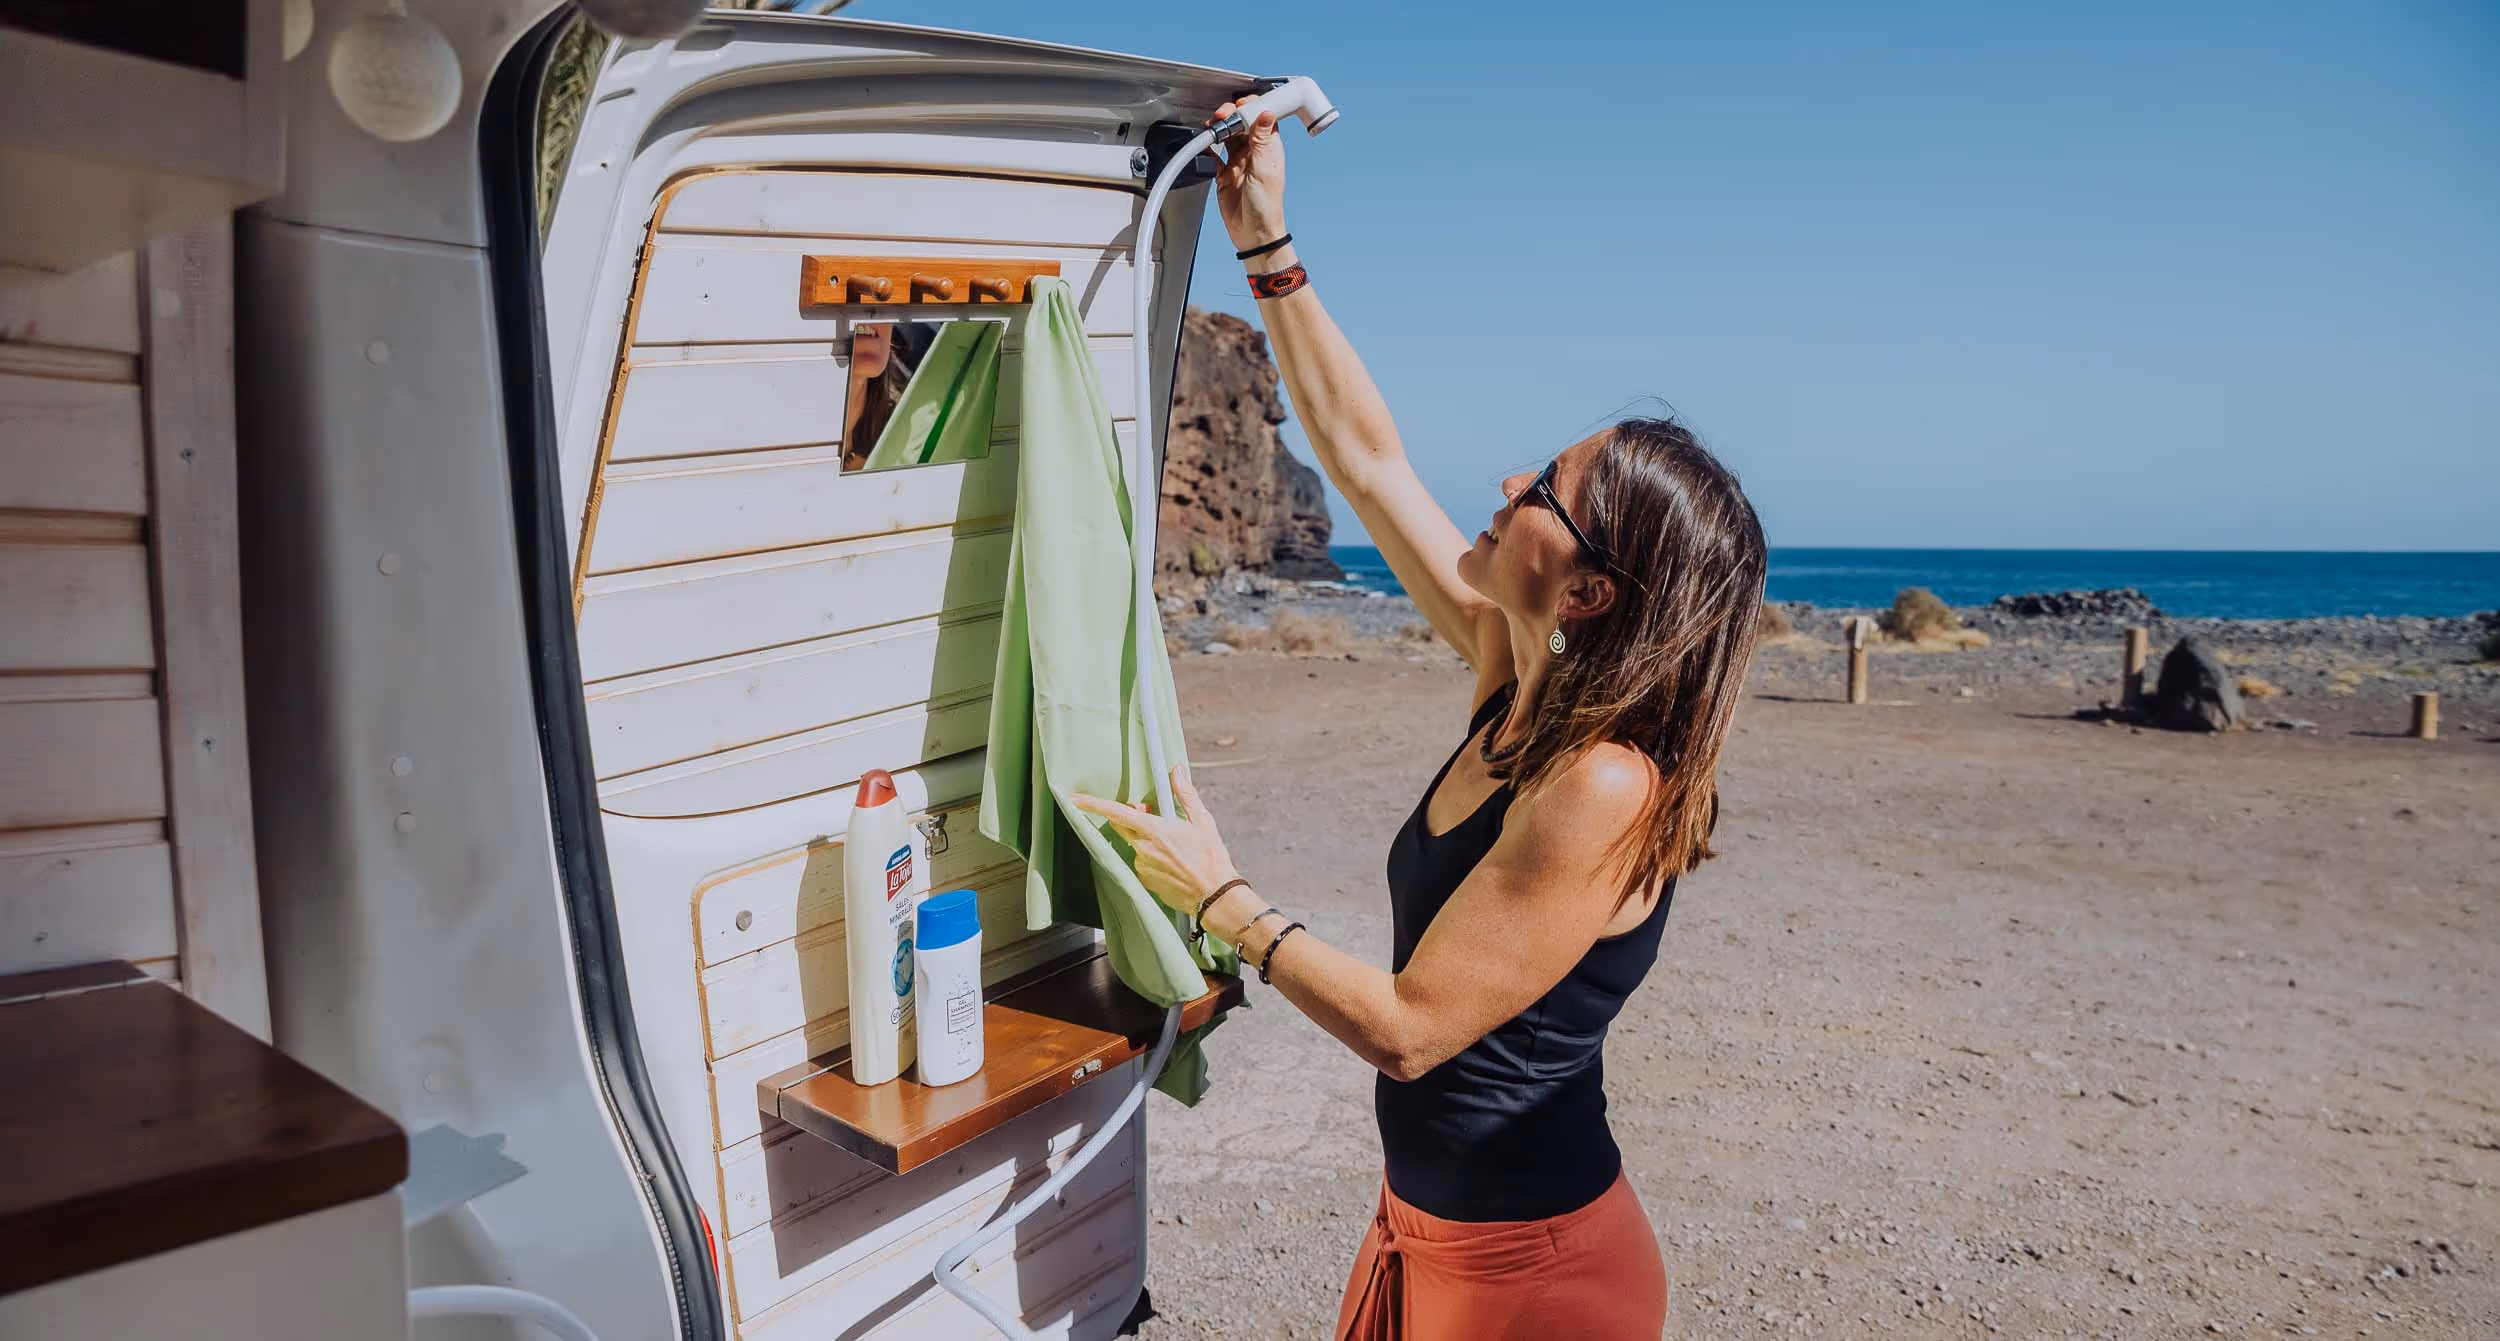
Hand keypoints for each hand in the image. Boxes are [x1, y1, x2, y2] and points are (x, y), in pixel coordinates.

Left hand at [1069, 769, 1238, 914]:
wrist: (1215, 895)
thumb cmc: (1211, 857)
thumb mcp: (1202, 821)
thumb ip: (1185, 794)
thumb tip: (1176, 771)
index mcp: (1155, 831)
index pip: (1118, 813)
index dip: (1093, 804)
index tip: (1075, 798)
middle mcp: (1143, 849)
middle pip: (1123, 827)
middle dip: (1132, 817)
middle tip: (1153, 815)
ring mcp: (1142, 868)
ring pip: (1135, 846)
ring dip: (1146, 841)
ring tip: (1174, 848)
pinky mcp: (1144, 882)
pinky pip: (1141, 864)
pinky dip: (1151, 859)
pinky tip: (1172, 863)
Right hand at [1208, 99, 1286, 252]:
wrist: (1252, 234)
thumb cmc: (1265, 207)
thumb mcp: (1263, 170)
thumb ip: (1261, 141)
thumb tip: (1267, 113)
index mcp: (1269, 149)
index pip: (1262, 118)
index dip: (1251, 107)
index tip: (1240, 104)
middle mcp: (1254, 153)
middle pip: (1242, 123)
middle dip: (1231, 115)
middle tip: (1221, 115)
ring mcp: (1239, 162)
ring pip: (1228, 136)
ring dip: (1219, 128)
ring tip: (1211, 127)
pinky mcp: (1225, 173)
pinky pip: (1214, 154)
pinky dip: (1208, 146)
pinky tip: (1205, 144)